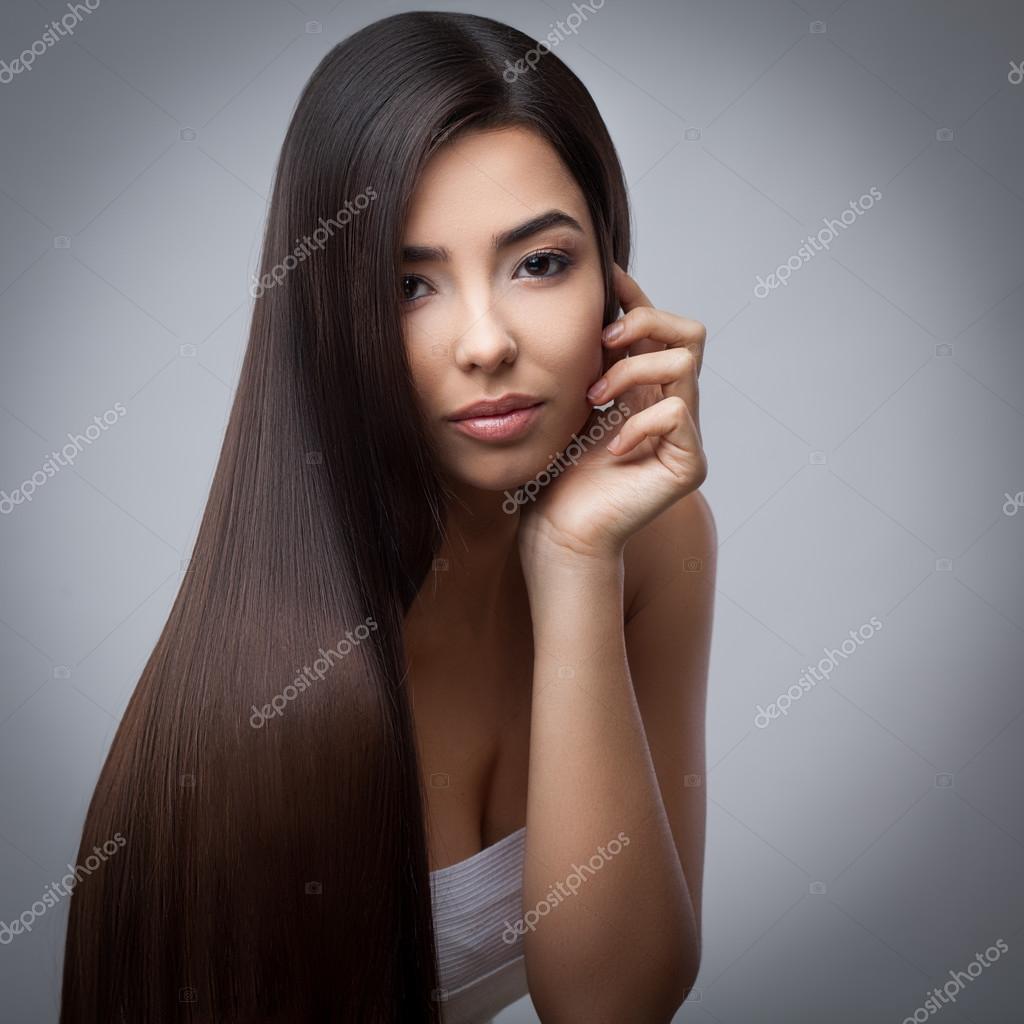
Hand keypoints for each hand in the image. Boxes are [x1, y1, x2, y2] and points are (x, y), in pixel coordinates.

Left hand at [517, 264, 707, 568]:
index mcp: (644, 389)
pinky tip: (611, 446)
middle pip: (689, 332)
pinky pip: (677, 413)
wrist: (559, 529)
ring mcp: (684, 436)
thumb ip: (587, 359)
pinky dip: (639, 422)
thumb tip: (586, 302)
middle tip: (603, 340)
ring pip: (683, 364)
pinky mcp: (688, 464)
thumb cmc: (557, 472)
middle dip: (645, 322)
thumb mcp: (570, 400)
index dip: (637, 298)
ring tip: (594, 399)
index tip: (607, 276)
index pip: (658, 328)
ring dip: (631, 371)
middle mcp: (671, 406)